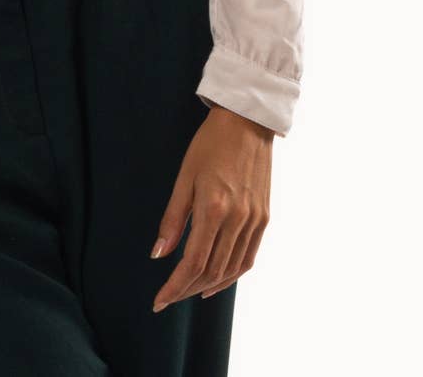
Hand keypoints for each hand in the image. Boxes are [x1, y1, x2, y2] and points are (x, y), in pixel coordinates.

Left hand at [149, 104, 272, 310]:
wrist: (248, 121)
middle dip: (187, 290)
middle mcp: (237, 219)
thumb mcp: (185, 176)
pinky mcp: (264, 218)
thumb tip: (158, 254)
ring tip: (187, 292)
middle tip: (168, 297)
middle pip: (211, 271)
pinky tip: (217, 280)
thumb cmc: (211, 143)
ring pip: (231, 269)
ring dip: (208, 286)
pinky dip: (232, 275)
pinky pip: (248, 258)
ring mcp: (254, 221)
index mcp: (214, 208)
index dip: (175, 286)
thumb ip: (173, 218)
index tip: (159, 301)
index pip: (193, 262)